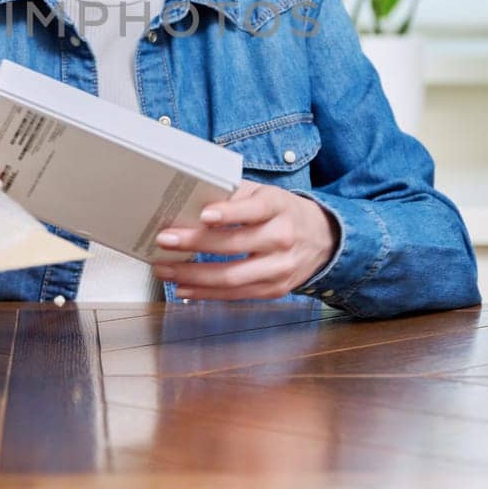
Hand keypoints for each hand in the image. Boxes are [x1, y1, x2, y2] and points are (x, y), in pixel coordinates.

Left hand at [152, 181, 336, 300]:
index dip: (230, 212)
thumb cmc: (282, 212)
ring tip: (165, 269)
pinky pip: (235, 295)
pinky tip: (183, 288)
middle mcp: (282, 237)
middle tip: (165, 240)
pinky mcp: (274, 289)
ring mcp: (279, 268)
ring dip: (194, 275)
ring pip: (232, 276)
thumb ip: (234, 194)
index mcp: (279, 207)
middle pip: (236, 245)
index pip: (255, 209)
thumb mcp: (265, 193)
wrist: (322, 239)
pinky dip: (206, 293)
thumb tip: (192, 199)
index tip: (204, 214)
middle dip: (196, 244)